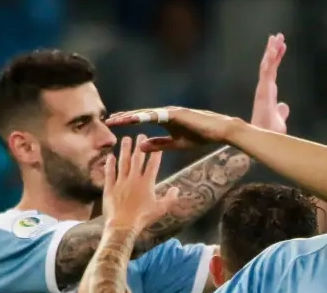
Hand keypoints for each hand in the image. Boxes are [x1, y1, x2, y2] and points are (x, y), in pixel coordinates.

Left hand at [102, 135, 177, 230]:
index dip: (155, 154)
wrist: (123, 225)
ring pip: (123, 163)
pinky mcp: (110, 187)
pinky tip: (110, 156)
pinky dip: (110, 164)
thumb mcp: (161, 209)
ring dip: (125, 150)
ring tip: (125, 139)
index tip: (157, 144)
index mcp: (147, 183)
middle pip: (137, 159)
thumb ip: (170, 198)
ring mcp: (120, 182)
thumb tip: (177, 189)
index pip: (153, 165)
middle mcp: (134, 179)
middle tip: (141, 135)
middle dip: (140, 146)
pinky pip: (109, 173)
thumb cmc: (143, 218)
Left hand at [106, 107, 237, 150]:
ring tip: (117, 118)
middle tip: (108, 120)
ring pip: (146, 113)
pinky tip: (135, 119)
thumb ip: (159, 145)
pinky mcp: (177, 113)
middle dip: (124, 117)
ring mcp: (170, 111)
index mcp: (164, 119)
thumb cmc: (200, 136)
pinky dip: (146, 117)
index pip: (141, 120)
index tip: (113, 124)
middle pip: (140, 115)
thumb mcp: (176, 143)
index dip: (127, 121)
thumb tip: (141, 146)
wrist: (219, 130)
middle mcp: (165, 113)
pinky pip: (158, 115)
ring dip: (131, 116)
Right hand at [250, 33, 289, 134]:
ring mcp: (263, 90)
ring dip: (270, 51)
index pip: (272, 72)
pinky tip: (273, 49)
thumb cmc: (270, 133)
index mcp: (268, 93)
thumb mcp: (279, 119)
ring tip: (275, 37)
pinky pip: (266, 73)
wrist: (265, 141)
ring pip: (266, 66)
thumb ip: (281, 111)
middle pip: (269, 65)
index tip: (282, 46)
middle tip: (278, 35)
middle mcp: (264, 89)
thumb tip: (284, 106)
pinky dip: (269, 61)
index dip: (277, 58)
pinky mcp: (263, 92)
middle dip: (273, 49)